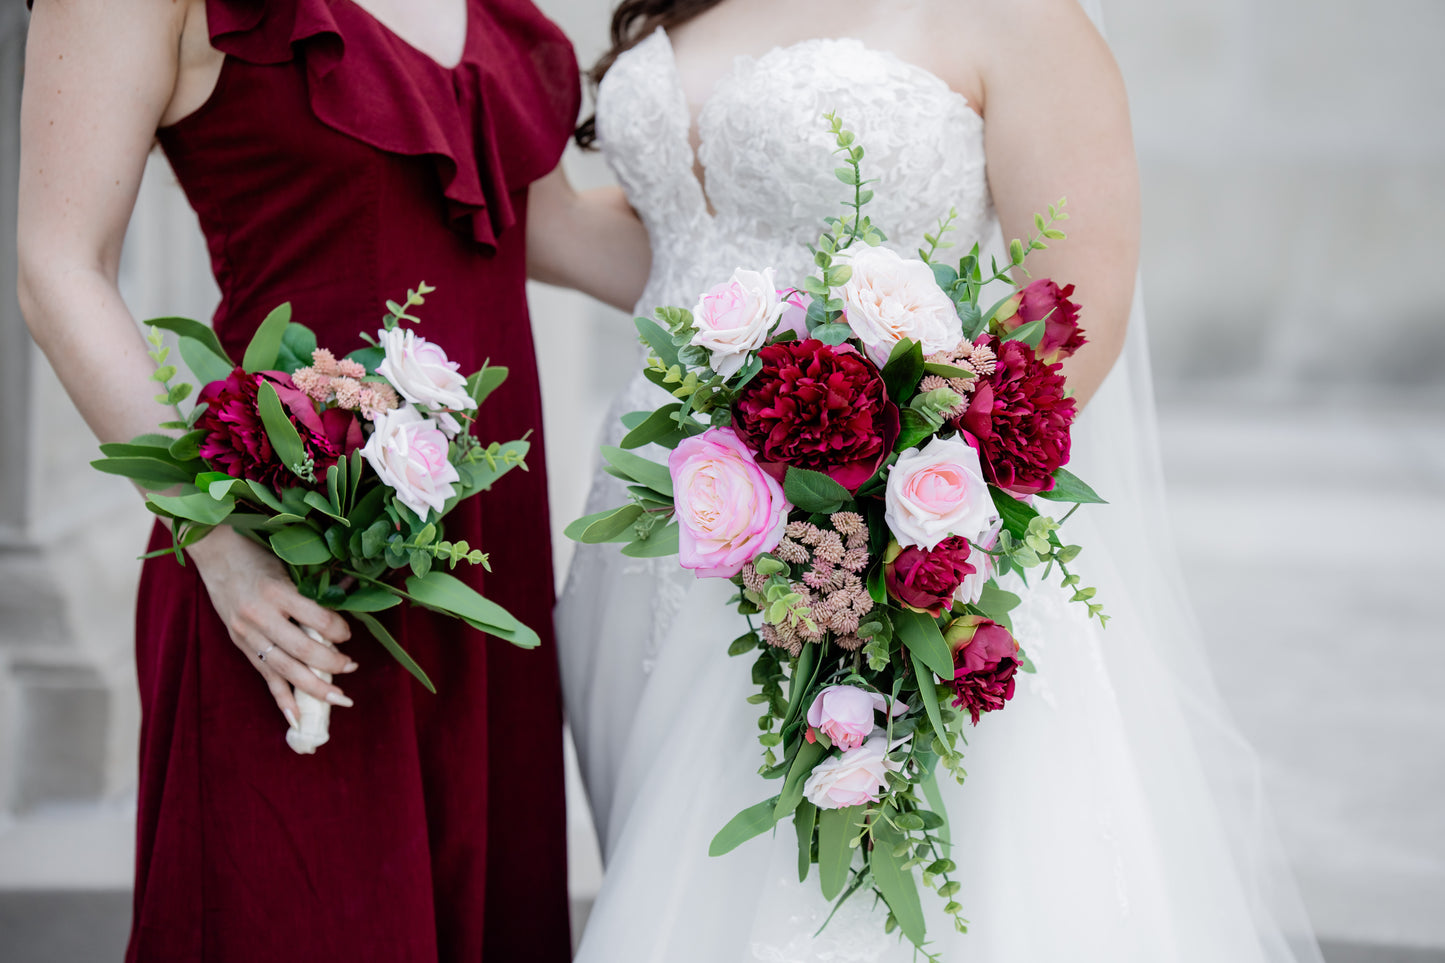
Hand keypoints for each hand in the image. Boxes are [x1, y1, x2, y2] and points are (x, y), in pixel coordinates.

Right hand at [187, 526, 356, 724]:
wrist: (215, 551)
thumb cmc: (258, 554)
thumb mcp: (287, 566)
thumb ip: (310, 593)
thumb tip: (342, 619)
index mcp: (277, 592)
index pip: (318, 620)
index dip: (339, 631)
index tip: (348, 634)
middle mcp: (260, 616)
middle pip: (303, 650)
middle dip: (331, 664)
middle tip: (352, 667)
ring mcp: (247, 633)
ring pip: (285, 669)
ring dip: (313, 687)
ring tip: (338, 698)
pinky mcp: (240, 644)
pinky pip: (264, 676)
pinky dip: (281, 699)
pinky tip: (296, 718)